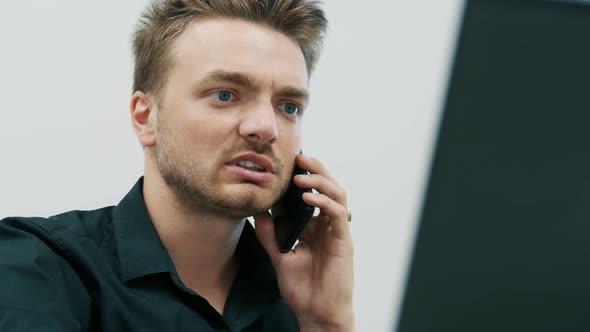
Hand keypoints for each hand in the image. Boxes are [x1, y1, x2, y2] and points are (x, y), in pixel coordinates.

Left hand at [254, 154, 353, 331]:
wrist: (315, 313)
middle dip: (316, 169)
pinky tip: (308, 197)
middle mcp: (328, 225)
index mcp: (314, 225)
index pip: (314, 192)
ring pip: (337, 194)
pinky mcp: (343, 241)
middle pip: (329, 187)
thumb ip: (270, 233)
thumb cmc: (301, 288)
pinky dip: (324, 202)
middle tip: (298, 158)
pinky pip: (337, 214)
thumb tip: (257, 210)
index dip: (305, 175)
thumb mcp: (278, 255)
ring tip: (300, 176)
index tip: (287, 163)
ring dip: (320, 181)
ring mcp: (337, 231)